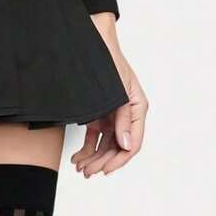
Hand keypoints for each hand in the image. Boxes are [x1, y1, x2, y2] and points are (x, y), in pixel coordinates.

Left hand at [71, 13, 147, 177]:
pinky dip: (86, 151)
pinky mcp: (98, 115)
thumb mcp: (118, 91)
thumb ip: (123, 118)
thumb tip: (126, 145)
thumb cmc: (108, 61)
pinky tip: (77, 159)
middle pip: (117, 148)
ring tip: (81, 168)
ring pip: (105, 146)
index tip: (106, 169)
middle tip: (88, 172)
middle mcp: (126, 115)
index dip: (120, 159)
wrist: (92, 43)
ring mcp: (112, 116)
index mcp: (137, 108)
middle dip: (103, 162)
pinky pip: (94, 139)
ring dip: (94, 160)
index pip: (133, 143)